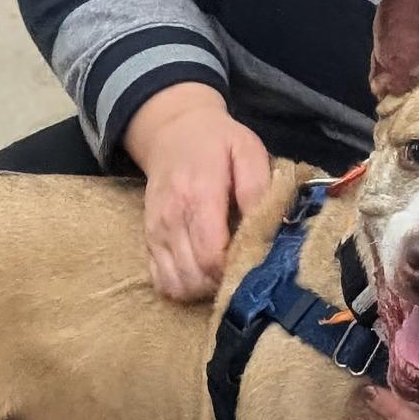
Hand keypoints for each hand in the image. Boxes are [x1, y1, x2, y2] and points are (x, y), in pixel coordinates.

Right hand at [124, 82, 270, 301]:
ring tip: (222, 273)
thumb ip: (257, 187)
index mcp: (198, 196)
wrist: (172, 130)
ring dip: (203, 288)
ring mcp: (156, 232)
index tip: (253, 262)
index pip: (212, 256)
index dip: (235, 269)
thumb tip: (269, 225)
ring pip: (177, 284)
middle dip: (223, 282)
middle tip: (242, 269)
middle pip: (196, 276)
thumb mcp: (247, 150)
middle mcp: (171, 218)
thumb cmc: (217, 142)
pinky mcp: (148, 240)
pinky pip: (161, 281)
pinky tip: (201, 273)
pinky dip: (182, 286)